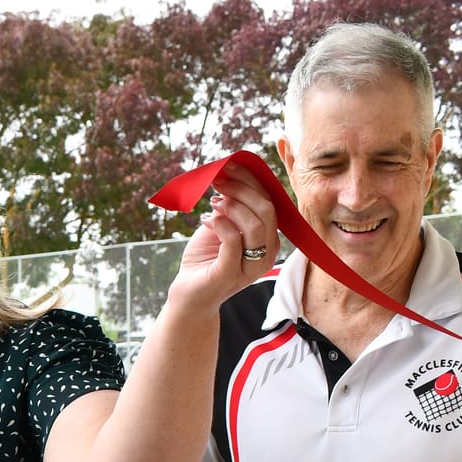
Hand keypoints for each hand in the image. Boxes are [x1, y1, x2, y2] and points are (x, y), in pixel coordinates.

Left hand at [171, 163, 279, 306]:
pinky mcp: (231, 274)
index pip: (271, 202)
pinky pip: (232, 240)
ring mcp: (252, 266)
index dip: (252, 180)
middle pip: (267, 209)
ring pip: (254, 224)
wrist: (190, 294)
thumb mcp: (222, 225)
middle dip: (242, 189)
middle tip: (218, 182)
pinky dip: (219, 223)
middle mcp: (268, 252)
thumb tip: (231, 172)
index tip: (230, 166)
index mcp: (270, 238)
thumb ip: (232, 205)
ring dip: (232, 205)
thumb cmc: (206, 258)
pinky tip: (205, 220)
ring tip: (213, 203)